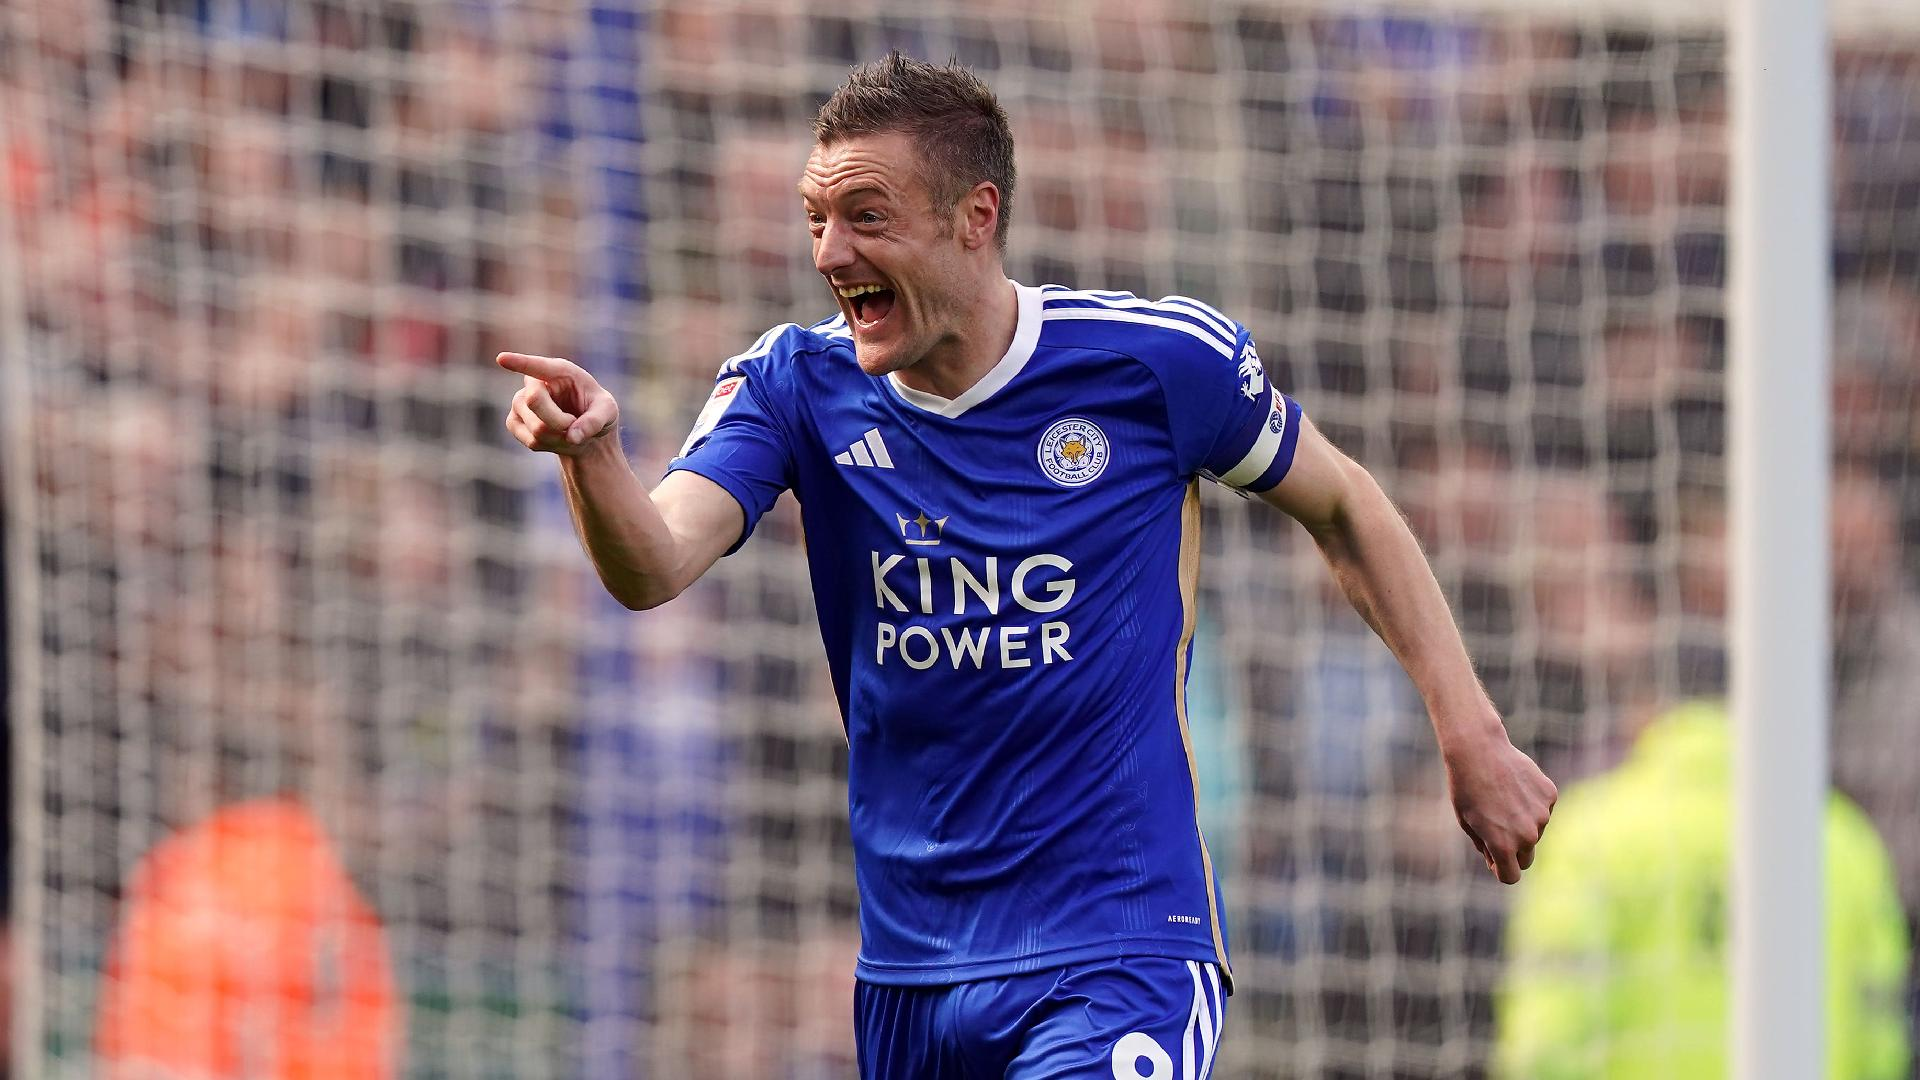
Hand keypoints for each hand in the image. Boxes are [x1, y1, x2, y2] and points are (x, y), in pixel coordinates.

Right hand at [497, 352, 619, 455]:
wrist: (586, 433)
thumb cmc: (598, 412)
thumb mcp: (608, 412)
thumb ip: (594, 422)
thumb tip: (571, 437)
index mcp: (560, 371)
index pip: (536, 366)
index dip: (518, 362)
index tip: (502, 359)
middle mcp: (535, 383)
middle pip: (534, 400)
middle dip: (560, 421)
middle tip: (575, 424)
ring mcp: (520, 402)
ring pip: (536, 427)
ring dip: (559, 436)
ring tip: (570, 430)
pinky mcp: (514, 422)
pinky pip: (531, 441)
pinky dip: (550, 446)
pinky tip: (557, 438)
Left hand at [1443, 730, 1556, 883]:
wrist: (1478, 749)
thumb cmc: (1466, 787)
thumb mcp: (1467, 823)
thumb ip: (1486, 847)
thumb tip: (1500, 861)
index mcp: (1504, 845)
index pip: (1511, 876)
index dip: (1500, 869)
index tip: (1494, 859)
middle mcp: (1527, 834)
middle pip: (1526, 858)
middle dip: (1513, 851)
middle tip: (1496, 828)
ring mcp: (1542, 814)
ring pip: (1535, 832)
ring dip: (1521, 823)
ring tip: (1501, 799)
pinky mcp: (1550, 795)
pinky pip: (1542, 809)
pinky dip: (1531, 804)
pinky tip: (1514, 786)